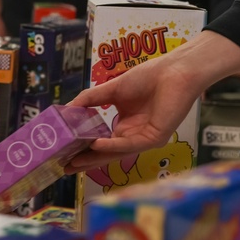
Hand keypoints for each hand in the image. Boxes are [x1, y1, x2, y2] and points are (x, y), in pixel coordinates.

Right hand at [64, 55, 206, 172]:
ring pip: (115, 153)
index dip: (83, 148)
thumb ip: (89, 100)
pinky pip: (128, 145)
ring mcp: (144, 139)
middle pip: (106, 154)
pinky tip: (95, 144)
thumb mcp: (111, 90)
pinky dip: (111, 146)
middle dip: (85, 161)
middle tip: (64, 167)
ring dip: (94, 158)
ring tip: (74, 162)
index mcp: (125, 127)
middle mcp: (133, 136)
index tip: (64, 153)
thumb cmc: (148, 78)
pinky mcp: (154, 138)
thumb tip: (66, 109)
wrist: (175, 71)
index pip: (101, 143)